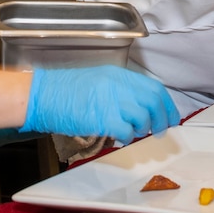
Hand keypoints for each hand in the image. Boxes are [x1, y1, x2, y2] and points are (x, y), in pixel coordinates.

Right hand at [20, 65, 179, 144]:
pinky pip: (126, 130)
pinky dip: (128, 136)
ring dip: (143, 128)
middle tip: (160, 130)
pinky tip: (122, 137)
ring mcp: (110, 100)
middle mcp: (117, 85)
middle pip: (152, 101)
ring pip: (142, 116)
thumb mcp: (98, 81)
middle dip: (161, 119)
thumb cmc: (67, 91)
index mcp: (118, 74)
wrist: (42, 95)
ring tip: (135, 133)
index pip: (154, 88)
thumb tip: (141, 106)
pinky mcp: (101, 117)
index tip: (171, 117)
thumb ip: (120, 90)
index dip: (167, 105)